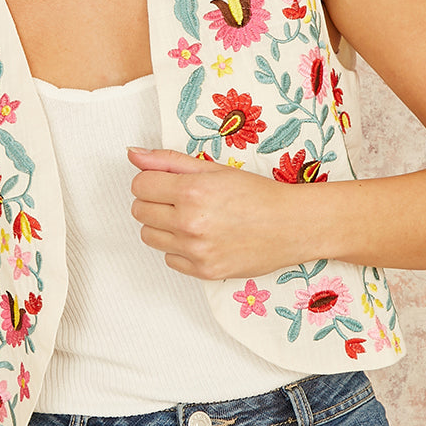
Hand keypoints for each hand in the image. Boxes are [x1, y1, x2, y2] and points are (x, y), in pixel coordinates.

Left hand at [128, 146, 308, 279]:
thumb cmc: (258, 195)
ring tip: (191, 218)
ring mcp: (195, 251)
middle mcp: (189, 223)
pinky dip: (179, 248)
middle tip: (181, 199)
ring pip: (149, 236)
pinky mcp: (203, 272)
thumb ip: (168, 161)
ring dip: (163, 226)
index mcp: (191, 191)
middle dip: (154, 202)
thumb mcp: (214, 169)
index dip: (150, 181)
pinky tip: (202, 237)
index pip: (139, 185)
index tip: (166, 182)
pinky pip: (169, 259)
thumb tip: (133, 154)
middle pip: (139, 211)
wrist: (293, 226)